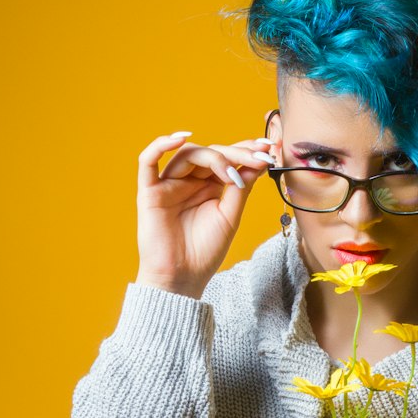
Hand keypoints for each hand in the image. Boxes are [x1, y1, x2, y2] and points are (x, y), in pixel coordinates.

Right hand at [134, 129, 278, 297]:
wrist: (182, 278)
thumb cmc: (204, 252)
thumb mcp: (230, 216)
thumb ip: (241, 187)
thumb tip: (259, 161)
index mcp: (209, 186)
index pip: (226, 159)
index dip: (245, 149)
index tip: (269, 147)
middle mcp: (188, 181)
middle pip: (210, 153)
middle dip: (236, 153)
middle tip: (259, 157)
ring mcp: (168, 185)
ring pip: (187, 154)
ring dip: (212, 156)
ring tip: (230, 171)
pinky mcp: (149, 192)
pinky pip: (148, 161)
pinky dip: (161, 145)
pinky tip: (181, 138)